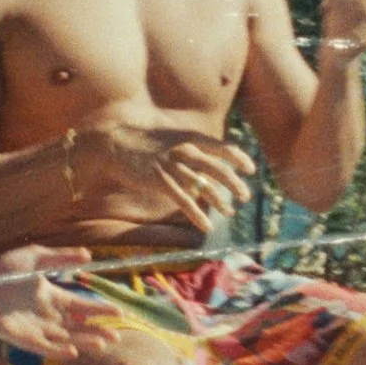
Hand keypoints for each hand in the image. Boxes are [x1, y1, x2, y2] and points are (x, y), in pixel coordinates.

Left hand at [0, 245, 120, 359]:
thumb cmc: (5, 268)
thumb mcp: (38, 257)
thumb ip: (62, 257)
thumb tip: (88, 255)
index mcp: (52, 296)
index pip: (81, 306)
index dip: (99, 310)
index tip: (119, 312)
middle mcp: (46, 315)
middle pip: (77, 327)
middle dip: (97, 331)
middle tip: (116, 336)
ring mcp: (35, 328)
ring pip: (65, 339)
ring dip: (83, 342)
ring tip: (102, 344)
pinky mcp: (22, 339)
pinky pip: (44, 347)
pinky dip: (58, 351)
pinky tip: (73, 352)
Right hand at [82, 124, 256, 233]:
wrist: (114, 142)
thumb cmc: (143, 141)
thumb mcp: (170, 138)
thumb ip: (189, 149)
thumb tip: (206, 164)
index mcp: (189, 138)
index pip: (224, 147)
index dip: (240, 158)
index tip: (251, 169)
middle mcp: (185, 151)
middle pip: (219, 169)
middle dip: (235, 184)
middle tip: (245, 196)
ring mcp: (173, 166)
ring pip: (204, 187)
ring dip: (220, 201)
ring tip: (230, 212)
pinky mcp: (160, 181)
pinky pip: (185, 201)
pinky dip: (198, 215)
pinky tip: (207, 226)